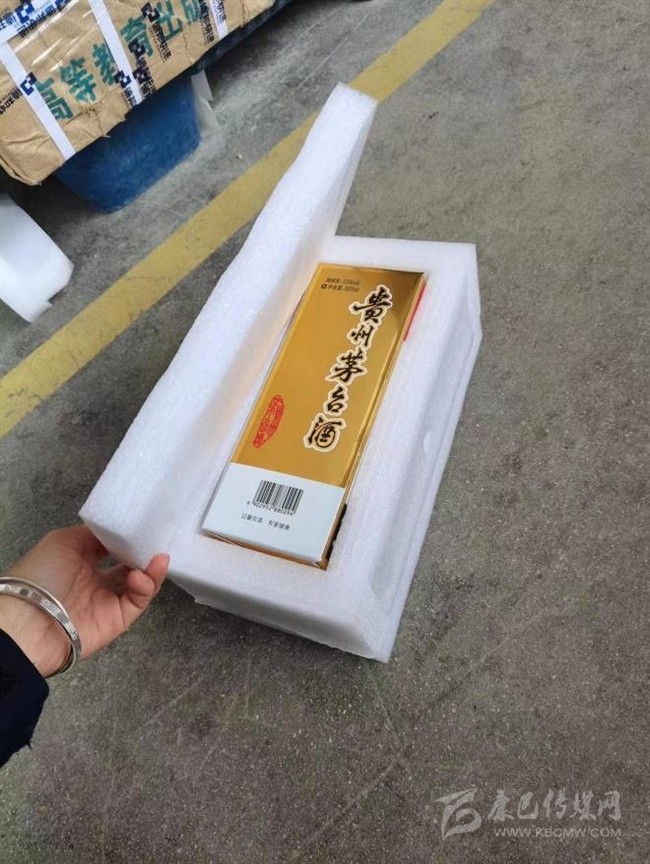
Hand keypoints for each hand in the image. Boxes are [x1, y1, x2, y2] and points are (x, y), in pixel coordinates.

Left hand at [0, 526, 168, 676]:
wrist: (30, 623)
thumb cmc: (42, 575)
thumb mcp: (63, 541)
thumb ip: (94, 534)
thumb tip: (118, 534)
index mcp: (80, 561)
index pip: (111, 548)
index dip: (128, 537)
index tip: (144, 525)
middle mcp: (95, 581)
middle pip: (129, 565)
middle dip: (144, 553)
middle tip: (158, 541)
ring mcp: (107, 601)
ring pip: (139, 584)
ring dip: (152, 570)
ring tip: (159, 557)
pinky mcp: (118, 620)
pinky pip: (138, 601)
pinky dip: (146, 587)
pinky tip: (142, 575)